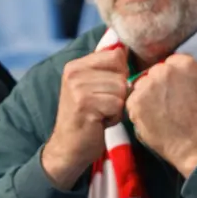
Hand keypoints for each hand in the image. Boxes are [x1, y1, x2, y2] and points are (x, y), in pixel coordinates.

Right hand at [41, 46, 129, 188]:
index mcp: (76, 65)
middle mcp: (74, 73)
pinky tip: (100, 122)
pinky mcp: (85, 104)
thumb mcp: (92, 88)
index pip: (116, 54)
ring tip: (101, 114)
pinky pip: (117, 104)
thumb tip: (128, 49)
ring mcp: (78, 88)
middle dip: (120, 94)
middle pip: (121, 73)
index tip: (107, 90)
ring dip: (117, 106)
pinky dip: (114, 117)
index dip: (121, 74)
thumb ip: (106, 70)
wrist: (68, 148)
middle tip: (103, 106)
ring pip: (122, 89)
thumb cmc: (88, 118)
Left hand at [126, 54, 196, 177]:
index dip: (173, 78)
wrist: (196, 145)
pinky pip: (133, 101)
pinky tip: (152, 120)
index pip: (171, 63)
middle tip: (167, 102)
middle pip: (155, 72)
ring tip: (159, 113)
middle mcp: (164, 70)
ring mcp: (147, 86)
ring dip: (148, 96)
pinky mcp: (135, 102)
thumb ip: (194, 77)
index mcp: (185, 64)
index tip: (175, 88)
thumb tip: (185, 78)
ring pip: (142, 86)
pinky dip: (139, 110)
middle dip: (159, 85)